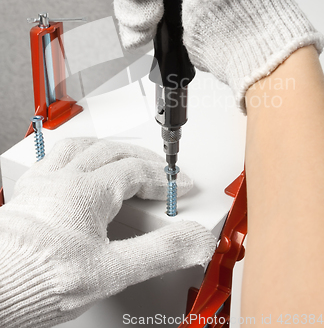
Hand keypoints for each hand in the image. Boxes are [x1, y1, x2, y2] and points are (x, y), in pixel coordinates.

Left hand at [0, 138, 215, 327]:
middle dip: (141, 157)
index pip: (136, 171)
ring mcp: (44, 182)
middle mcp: (65, 178)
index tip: (179, 185)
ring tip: (120, 153)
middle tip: (157, 167)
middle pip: (111, 151)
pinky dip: (75, 153)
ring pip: (80, 145)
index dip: (163, 177)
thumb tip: (194, 240)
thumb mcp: (113, 270)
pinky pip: (54, 156)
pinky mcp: (28, 192)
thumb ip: (160, 252)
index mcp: (88, 191)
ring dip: (106, 146)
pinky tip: (75, 163)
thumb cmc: (43, 279)